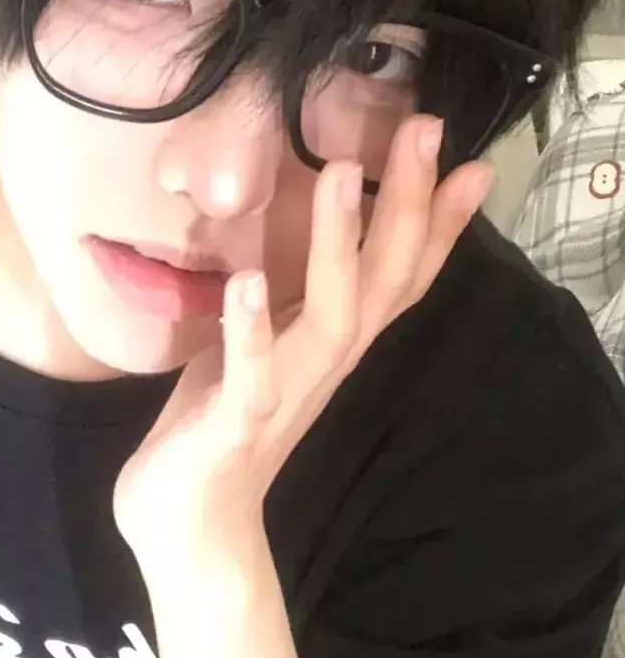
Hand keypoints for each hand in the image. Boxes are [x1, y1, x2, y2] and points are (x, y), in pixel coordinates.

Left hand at [113, 115, 494, 563]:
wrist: (190, 528)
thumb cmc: (221, 424)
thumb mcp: (263, 345)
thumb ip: (293, 304)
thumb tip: (305, 249)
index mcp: (328, 344)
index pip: (398, 274)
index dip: (434, 221)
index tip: (467, 160)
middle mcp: (323, 365)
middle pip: (384, 279)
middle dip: (407, 204)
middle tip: (426, 130)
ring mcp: (283, 395)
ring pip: (333, 316)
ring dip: (338, 244)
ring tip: (340, 172)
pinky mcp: (235, 426)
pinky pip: (250, 378)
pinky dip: (252, 332)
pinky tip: (249, 281)